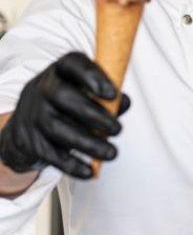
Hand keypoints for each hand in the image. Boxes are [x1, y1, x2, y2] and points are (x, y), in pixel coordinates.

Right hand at [0, 52, 128, 178]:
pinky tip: (89, 170)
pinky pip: (50, 154)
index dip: (92, 76)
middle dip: (94, 115)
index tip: (112, 93)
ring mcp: (33, 114)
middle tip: (118, 129)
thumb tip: (124, 103)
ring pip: (58, 128)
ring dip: (88, 143)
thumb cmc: (68, 103)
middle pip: (64, 97)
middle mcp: (43, 89)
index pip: (73, 64)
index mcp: (61, 71)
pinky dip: (71, 165)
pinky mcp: (30, 141)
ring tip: (111, 153)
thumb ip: (109, 96)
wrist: (27, 124)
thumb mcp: (86, 92)